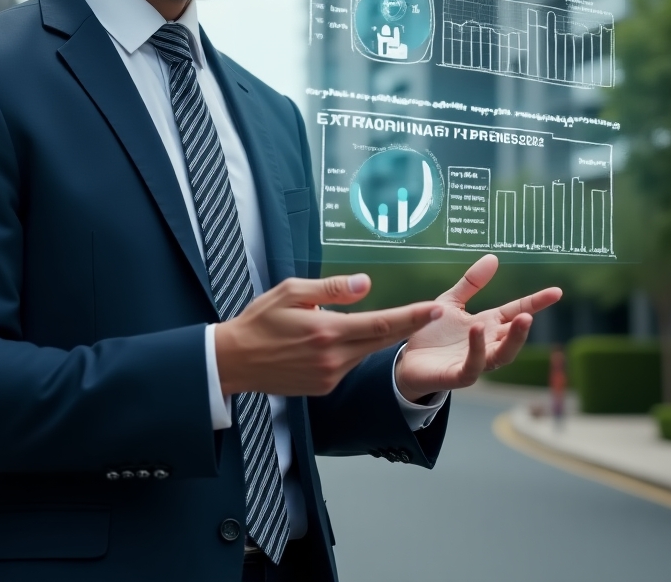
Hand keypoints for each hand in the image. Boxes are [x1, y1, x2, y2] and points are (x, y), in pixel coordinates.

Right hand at [214, 274, 441, 396]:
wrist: (235, 361)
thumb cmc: (259, 320)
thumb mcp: (290, 291)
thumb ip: (331, 288)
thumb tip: (366, 283)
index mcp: (327, 330)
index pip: (381, 323)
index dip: (411, 316)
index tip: (435, 308)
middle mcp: (333, 357)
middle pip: (381, 340)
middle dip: (408, 325)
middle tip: (432, 312)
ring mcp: (329, 375)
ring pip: (364, 352)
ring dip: (373, 336)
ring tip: (357, 319)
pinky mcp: (324, 386)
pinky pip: (348, 364)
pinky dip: (351, 349)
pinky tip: (330, 340)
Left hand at [394, 254, 561, 401]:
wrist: (409, 361)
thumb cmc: (434, 333)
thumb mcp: (452, 301)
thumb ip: (471, 283)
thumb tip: (493, 257)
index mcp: (487, 325)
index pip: (515, 311)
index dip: (536, 302)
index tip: (557, 292)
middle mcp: (486, 344)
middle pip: (512, 337)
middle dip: (522, 327)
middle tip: (530, 313)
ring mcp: (475, 361)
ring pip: (501, 355)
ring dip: (511, 340)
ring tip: (517, 320)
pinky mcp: (458, 375)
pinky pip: (473, 366)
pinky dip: (477, 350)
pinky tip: (477, 331)